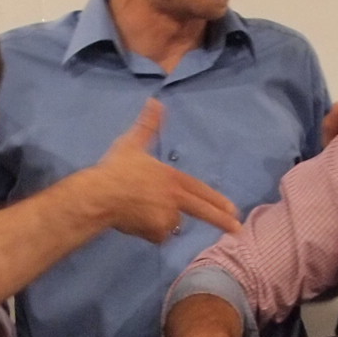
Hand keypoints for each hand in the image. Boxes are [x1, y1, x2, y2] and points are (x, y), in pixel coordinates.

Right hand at [76, 100, 241, 243]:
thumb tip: (156, 101)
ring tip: (140, 209)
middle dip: (222, 220)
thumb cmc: (116, 169)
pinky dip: (150, 231)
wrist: (101, 196)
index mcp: (172, 178)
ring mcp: (165, 217)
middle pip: (202, 211)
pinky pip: (157, 235)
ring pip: (171, 223)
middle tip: (237, 229)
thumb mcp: (132, 143)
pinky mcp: (155, 232)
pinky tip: (135, 221)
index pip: (201, 190)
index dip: (218, 200)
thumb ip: (148, 126)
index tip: (233, 209)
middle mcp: (174, 199)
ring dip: (163, 220)